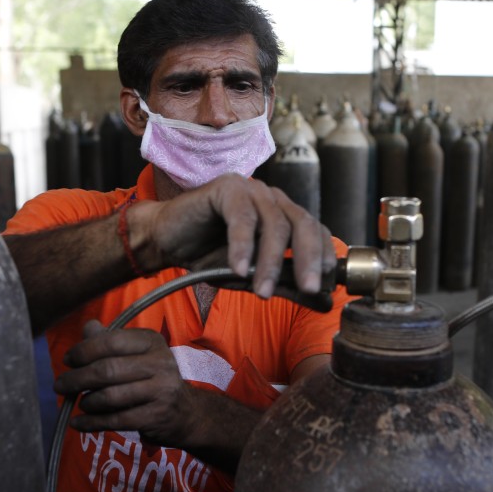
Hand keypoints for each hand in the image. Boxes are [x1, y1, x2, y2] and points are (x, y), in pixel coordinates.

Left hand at [53, 320, 201, 447]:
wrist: (185, 412)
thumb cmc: (152, 380)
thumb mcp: (137, 355)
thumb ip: (110, 341)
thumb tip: (88, 326)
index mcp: (152, 342)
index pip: (111, 341)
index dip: (83, 351)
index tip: (68, 360)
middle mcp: (160, 363)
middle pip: (107, 370)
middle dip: (77, 379)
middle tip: (60, 386)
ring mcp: (161, 390)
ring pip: (110, 396)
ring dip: (86, 402)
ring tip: (80, 403)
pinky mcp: (156, 416)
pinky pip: (116, 420)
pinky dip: (91, 423)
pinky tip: (79, 423)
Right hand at [135, 174, 334, 298]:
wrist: (167, 241)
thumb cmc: (211, 256)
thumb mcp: (254, 277)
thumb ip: (287, 286)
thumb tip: (324, 304)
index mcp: (285, 214)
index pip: (316, 230)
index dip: (324, 255)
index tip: (326, 285)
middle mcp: (273, 198)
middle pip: (303, 224)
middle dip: (308, 259)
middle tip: (309, 289)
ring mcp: (252, 190)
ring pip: (274, 223)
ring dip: (270, 261)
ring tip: (262, 292)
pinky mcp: (227, 188)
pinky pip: (241, 218)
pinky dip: (242, 246)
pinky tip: (238, 270)